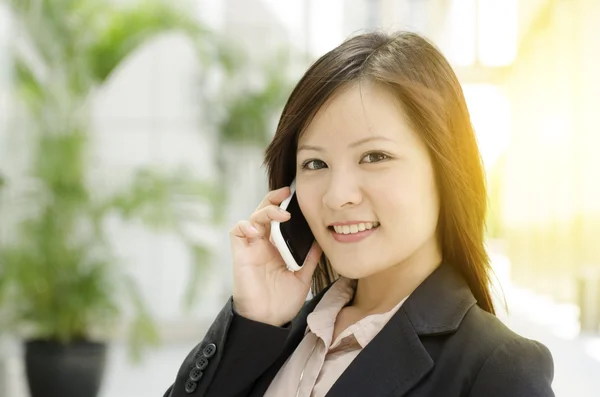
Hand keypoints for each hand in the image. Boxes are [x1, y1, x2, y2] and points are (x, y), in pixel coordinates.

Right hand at [229, 186, 321, 325]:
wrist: (268, 321)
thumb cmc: (283, 302)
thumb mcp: (302, 276)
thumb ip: (309, 258)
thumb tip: (321, 240)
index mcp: (277, 247)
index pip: (279, 219)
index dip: (285, 205)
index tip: (298, 196)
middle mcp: (263, 244)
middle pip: (265, 212)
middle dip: (274, 199)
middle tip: (287, 193)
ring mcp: (251, 248)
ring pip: (253, 217)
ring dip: (265, 211)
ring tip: (280, 214)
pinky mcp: (240, 254)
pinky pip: (237, 231)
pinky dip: (245, 225)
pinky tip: (257, 230)